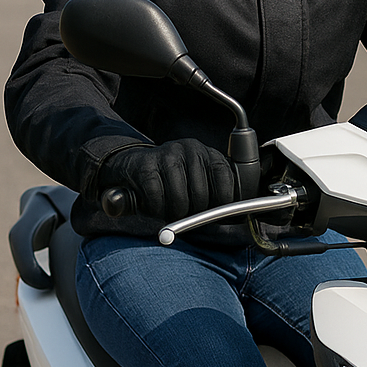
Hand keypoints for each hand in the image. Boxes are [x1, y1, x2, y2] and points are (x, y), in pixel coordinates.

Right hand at [96, 138, 236, 220]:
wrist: (130, 166)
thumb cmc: (170, 181)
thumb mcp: (195, 182)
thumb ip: (215, 195)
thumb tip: (235, 216)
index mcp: (208, 154)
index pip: (226, 179)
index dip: (225, 203)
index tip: (220, 218)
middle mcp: (191, 149)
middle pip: (202, 196)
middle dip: (194, 214)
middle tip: (185, 216)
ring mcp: (168, 154)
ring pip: (179, 201)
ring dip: (173, 214)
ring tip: (167, 209)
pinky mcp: (146, 165)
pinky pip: (157, 200)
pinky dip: (154, 210)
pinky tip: (151, 204)